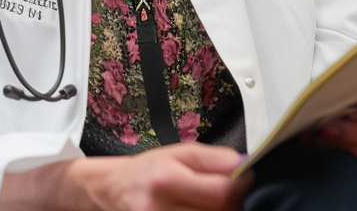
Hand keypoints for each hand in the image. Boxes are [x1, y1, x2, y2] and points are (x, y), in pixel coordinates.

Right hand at [2, 142, 250, 210]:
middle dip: (230, 202)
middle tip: (224, 192)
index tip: (244, 178)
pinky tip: (196, 209)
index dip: (241, 185)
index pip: (223, 193)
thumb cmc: (145, 171)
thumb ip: (213, 158)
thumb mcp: (177, 152)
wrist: (111, 190)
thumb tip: (244, 164)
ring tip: (205, 202)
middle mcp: (159, 208)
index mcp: (165, 179)